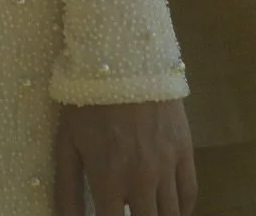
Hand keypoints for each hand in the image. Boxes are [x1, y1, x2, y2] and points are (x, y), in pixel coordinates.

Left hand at [54, 101, 196, 215]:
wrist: (124, 54)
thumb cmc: (87, 98)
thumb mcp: (67, 142)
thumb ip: (66, 190)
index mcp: (108, 179)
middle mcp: (141, 178)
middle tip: (131, 211)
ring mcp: (166, 165)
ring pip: (171, 215)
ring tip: (148, 211)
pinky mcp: (184, 148)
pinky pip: (189, 193)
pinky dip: (182, 208)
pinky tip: (170, 207)